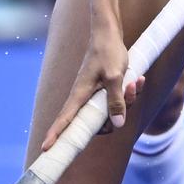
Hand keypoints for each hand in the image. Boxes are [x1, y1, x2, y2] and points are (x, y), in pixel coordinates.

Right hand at [40, 26, 137, 150]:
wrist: (109, 34)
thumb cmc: (108, 52)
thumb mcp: (115, 77)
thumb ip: (116, 101)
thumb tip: (117, 125)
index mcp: (80, 94)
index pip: (65, 118)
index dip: (55, 134)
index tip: (46, 148)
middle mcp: (85, 98)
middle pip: (97, 124)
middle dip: (117, 116)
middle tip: (129, 90)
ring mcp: (95, 96)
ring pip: (111, 113)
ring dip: (128, 100)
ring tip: (135, 81)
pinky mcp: (105, 92)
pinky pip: (118, 102)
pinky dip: (130, 93)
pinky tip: (138, 79)